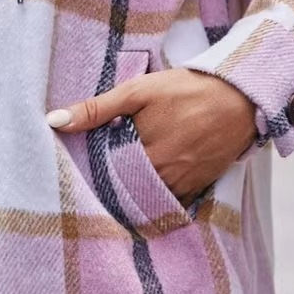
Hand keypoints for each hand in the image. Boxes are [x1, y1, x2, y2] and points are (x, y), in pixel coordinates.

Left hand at [46, 64, 257, 206]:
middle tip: (94, 183)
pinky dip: (158, 201)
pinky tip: (146, 193)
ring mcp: (182, 185)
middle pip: (125, 192)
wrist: (239, 96)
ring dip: (132, 196)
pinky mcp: (199, 187)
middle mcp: (163, 176)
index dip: (92, 175)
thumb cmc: (186, 89)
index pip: (105, 176)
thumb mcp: (138, 91)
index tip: (81, 172)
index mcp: (143, 153)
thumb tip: (55, 121)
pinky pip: (172, 204)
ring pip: (147, 200)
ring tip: (118, 187)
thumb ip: (97, 108)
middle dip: (110, 189)